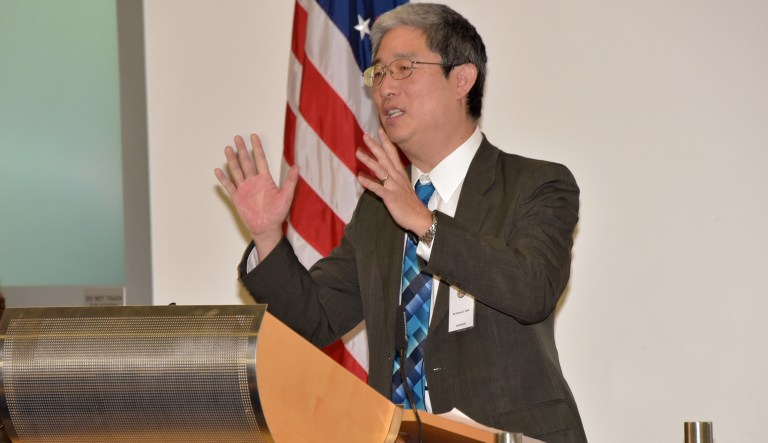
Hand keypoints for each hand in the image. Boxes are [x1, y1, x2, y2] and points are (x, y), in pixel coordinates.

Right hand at [214, 134, 298, 256]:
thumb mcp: (287, 196)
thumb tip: (297, 166)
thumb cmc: (277, 213)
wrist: (267, 228)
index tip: (253, 136)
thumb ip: (291, 181)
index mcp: (265, 179)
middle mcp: (253, 181)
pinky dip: (223, 178)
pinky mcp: (237, 197)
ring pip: (237, 171)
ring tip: (228, 148)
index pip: (260, 160)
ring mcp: (244, 188)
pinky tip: (218, 170)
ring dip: (232, 160)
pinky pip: (229, 186)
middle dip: (242, 150)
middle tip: (237, 137)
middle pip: (246, 162)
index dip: (257, 148)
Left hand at [355, 128, 432, 236]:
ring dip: (368, 160)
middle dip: (374, 146)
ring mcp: (393, 186)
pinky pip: (378, 188)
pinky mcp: (390, 196)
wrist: (419, 217)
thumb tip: (385, 172)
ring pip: (380, 169)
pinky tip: (359, 177)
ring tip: (357, 152)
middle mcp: (397, 177)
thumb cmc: (410, 203)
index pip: (393, 153)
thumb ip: (394, 177)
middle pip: (384, 157)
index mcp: (400, 173)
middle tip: (365, 135)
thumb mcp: (403, 186)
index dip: (386, 142)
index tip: (379, 130)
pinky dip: (368, 182)